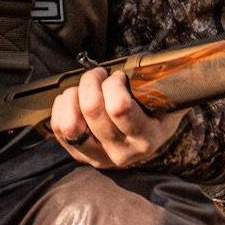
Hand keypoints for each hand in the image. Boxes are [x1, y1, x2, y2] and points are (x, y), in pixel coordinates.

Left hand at [49, 63, 184, 170]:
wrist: (147, 140)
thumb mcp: (166, 100)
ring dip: (74, 96)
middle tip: (100, 74)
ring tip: (84, 88)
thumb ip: (157, 86)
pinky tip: (74, 98)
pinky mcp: (79, 156)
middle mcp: (122, 152)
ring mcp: (98, 157)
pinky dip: (62, 106)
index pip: (119, 108)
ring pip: (70, 125)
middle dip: (92, 81)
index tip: (119, 76)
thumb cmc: (155, 111)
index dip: (114, 83)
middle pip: (92, 110)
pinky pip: (58, 128)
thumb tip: (148, 67)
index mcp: (146, 138)